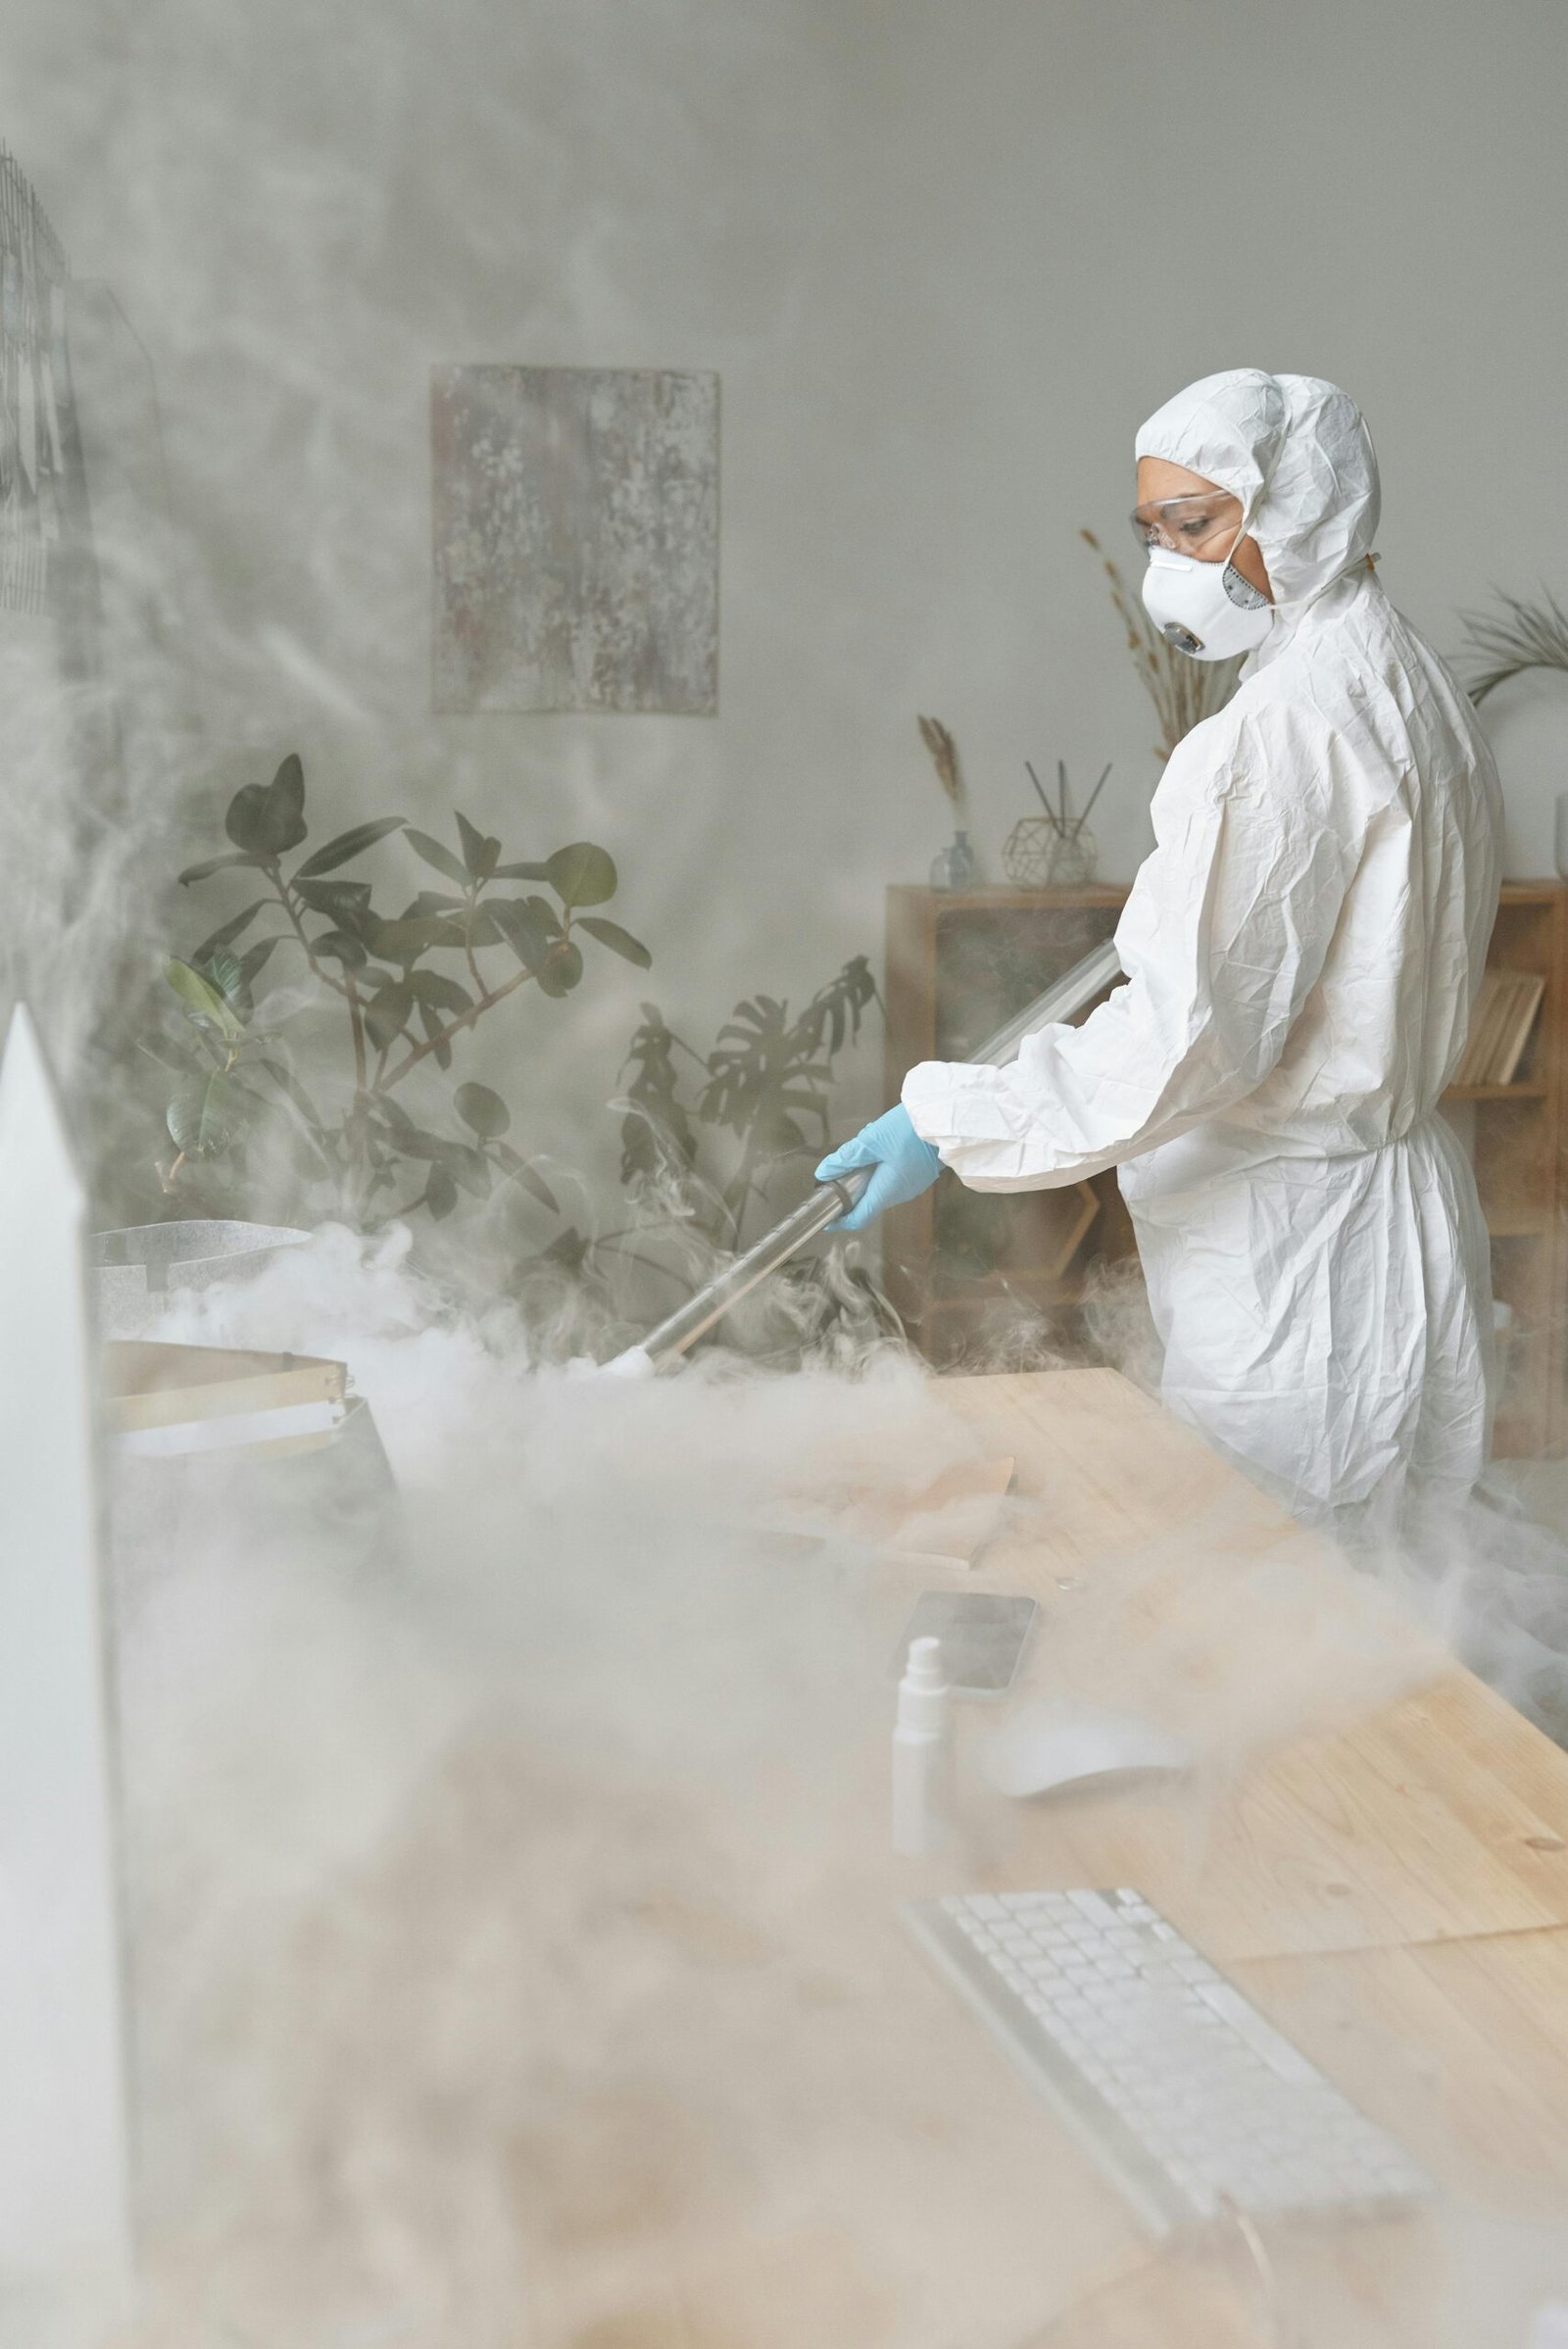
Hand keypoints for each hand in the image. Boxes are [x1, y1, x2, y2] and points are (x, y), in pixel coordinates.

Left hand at [815, 1104, 942, 1230]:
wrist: (944, 1120)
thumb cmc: (910, 1130)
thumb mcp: (871, 1141)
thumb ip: (846, 1158)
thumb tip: (824, 1172)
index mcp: (887, 1191)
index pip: (859, 1218)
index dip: (840, 1220)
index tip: (826, 1217)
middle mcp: (900, 1194)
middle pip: (867, 1199)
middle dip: (852, 1182)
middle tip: (844, 1162)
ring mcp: (912, 1185)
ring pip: (880, 1184)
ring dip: (868, 1169)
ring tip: (869, 1142)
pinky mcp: (918, 1174)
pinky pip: (893, 1176)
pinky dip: (882, 1165)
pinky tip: (884, 1143)